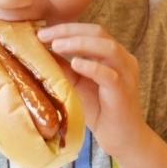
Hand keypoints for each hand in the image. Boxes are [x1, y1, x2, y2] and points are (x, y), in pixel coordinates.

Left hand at [38, 23, 147, 157]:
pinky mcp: (123, 93)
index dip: (66, 28)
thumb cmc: (99, 109)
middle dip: (69, 31)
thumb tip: (40, 50)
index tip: (42, 31)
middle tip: (44, 35)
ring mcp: (126, 75)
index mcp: (112, 53)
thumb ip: (63, 66)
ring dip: (80, 44)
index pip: (90, 30)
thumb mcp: (76, 83)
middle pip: (98, 33)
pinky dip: (92, 67)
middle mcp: (123, 59)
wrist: (121, 139)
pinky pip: (110, 75)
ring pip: (107, 49)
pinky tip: (75, 63)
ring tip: (57, 46)